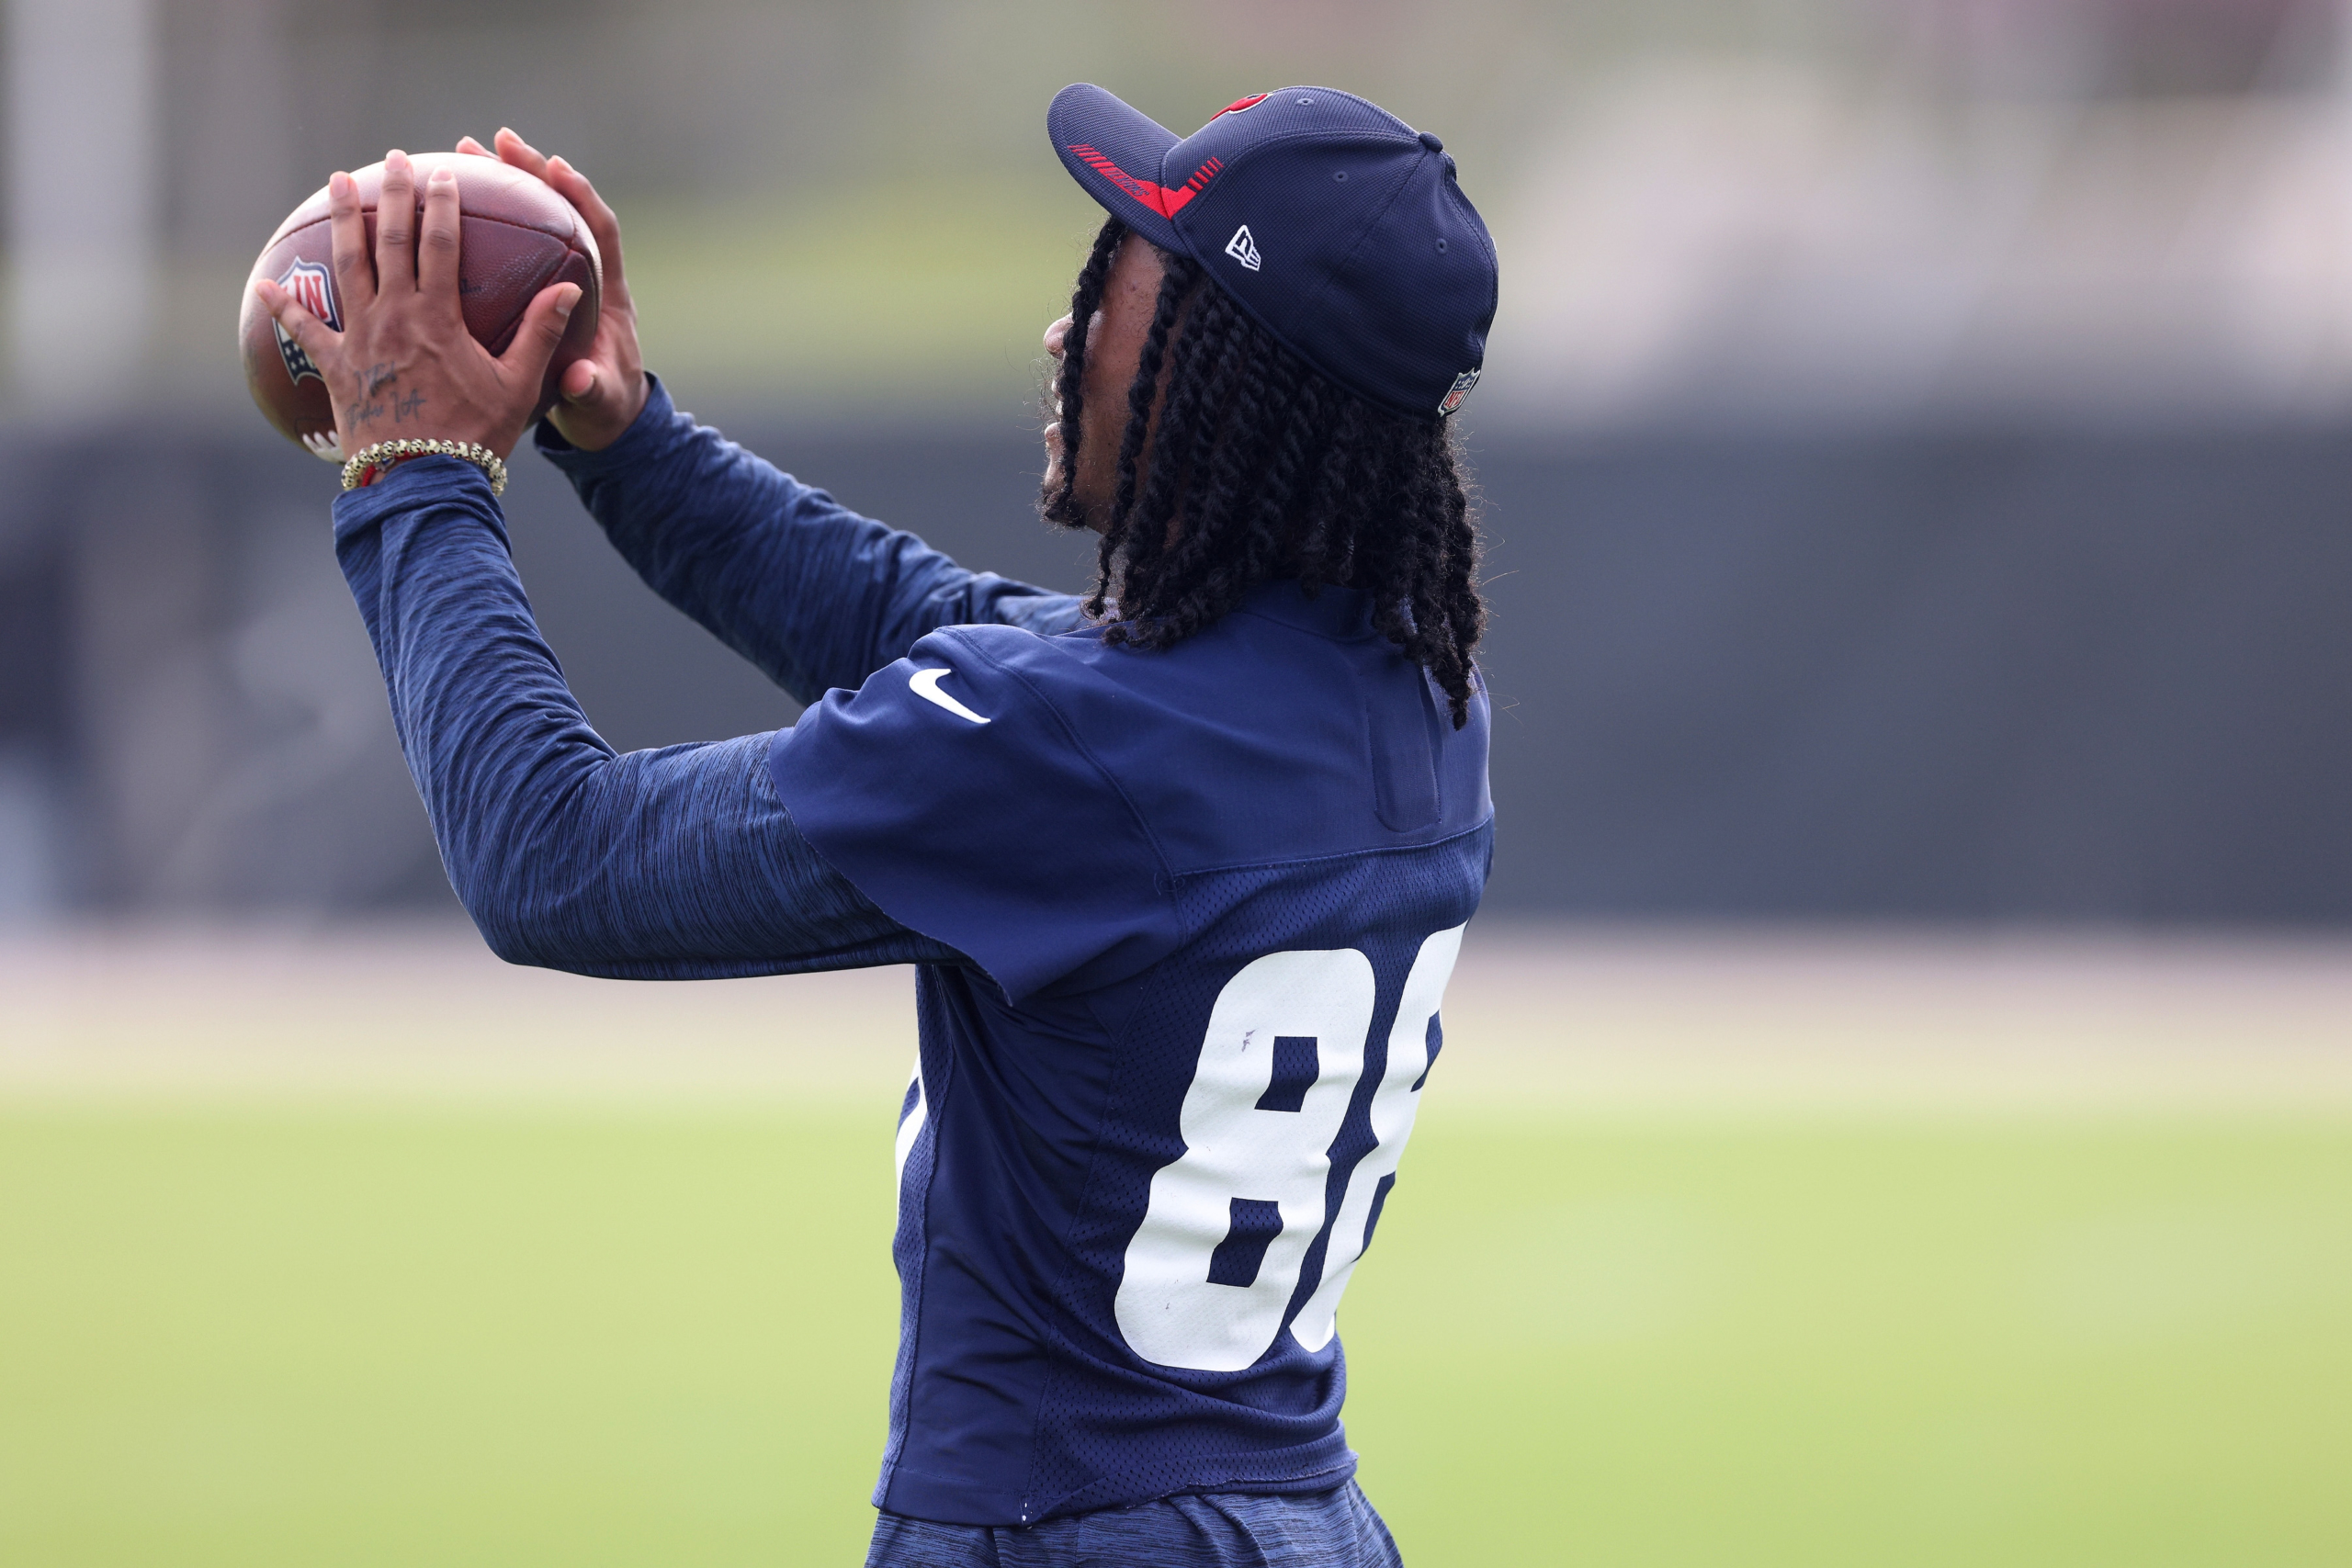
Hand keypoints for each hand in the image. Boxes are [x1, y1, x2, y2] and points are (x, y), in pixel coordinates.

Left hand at [255, 150, 582, 463]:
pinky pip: (304, 331)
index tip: (444, 174)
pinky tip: (267, 284)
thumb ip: (541, 333)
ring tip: (338, 183)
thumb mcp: (519, 385)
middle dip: (393, 195)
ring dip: (344, 221)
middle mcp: (395, 317)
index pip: (440, 245)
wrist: (422, 482)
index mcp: (438, 318)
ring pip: (347, 266)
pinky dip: (285, 306)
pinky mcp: (337, 368)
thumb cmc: (476, 436)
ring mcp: (360, 340)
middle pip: (390, 242)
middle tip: (392, 160)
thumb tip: (569, 289)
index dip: (443, 206)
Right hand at [457, 128, 646, 450]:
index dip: (581, 197)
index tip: (555, 167)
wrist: (598, 419)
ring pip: (527, 217)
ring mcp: (553, 276)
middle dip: (529, 171)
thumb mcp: (596, 401)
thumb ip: (590, 388)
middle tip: (496, 141)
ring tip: (461, 153)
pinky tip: (437, 205)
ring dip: (497, 183)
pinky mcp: (530, 285)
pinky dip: (478, 221)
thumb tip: (579, 378)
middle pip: (558, 208)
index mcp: (608, 294)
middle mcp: (582, 273)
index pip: (600, 230)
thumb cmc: (603, 406)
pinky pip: (504, 243)